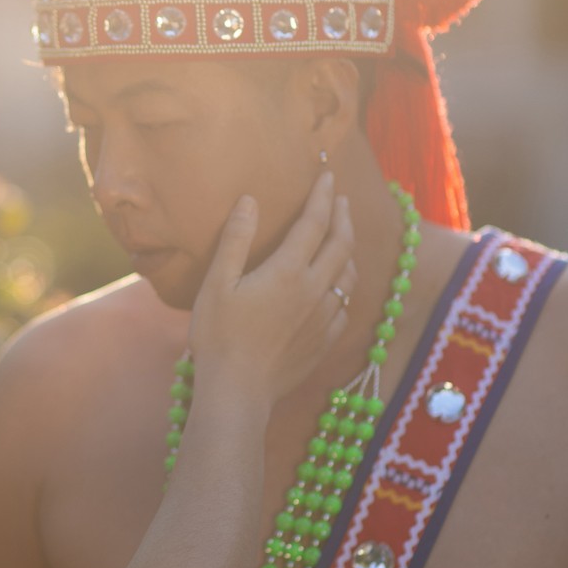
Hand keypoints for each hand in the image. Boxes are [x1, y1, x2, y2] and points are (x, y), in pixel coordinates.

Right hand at [188, 172, 354, 405]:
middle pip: (341, 245)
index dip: (323, 196)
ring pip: (349, 276)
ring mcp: (324, 318)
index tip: (328, 175)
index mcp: (289, 271)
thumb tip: (250, 200)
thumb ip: (236, 240)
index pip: (315, 223)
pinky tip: (337, 288)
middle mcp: (314, 291)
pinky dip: (345, 287)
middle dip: (343, 216)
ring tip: (343, 238)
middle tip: (341, 199)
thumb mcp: (217, 283)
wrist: (239, 391)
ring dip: (349, 250)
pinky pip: (345, 306)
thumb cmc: (219, 337)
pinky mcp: (324, 342)